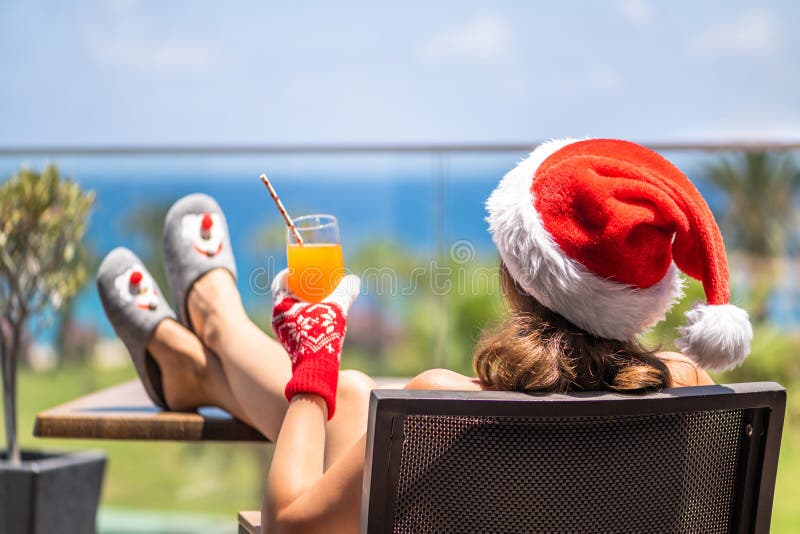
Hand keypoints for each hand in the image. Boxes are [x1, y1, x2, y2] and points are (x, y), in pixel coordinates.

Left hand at [271, 270, 359, 417]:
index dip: (289, 272)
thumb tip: (353, 280)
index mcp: (281, 305)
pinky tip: (317, 319)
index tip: (300, 269)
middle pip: (284, 295)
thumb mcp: (336, 309)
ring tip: (317, 301)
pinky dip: (302, 317)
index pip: (280, 281)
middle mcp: (276, 318)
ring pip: (288, 311)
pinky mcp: (288, 343)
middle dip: (297, 287)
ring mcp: (281, 332)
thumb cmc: (323, 335)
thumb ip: (345, 292)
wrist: (317, 368)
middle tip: (312, 283)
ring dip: (301, 303)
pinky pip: (293, 323)